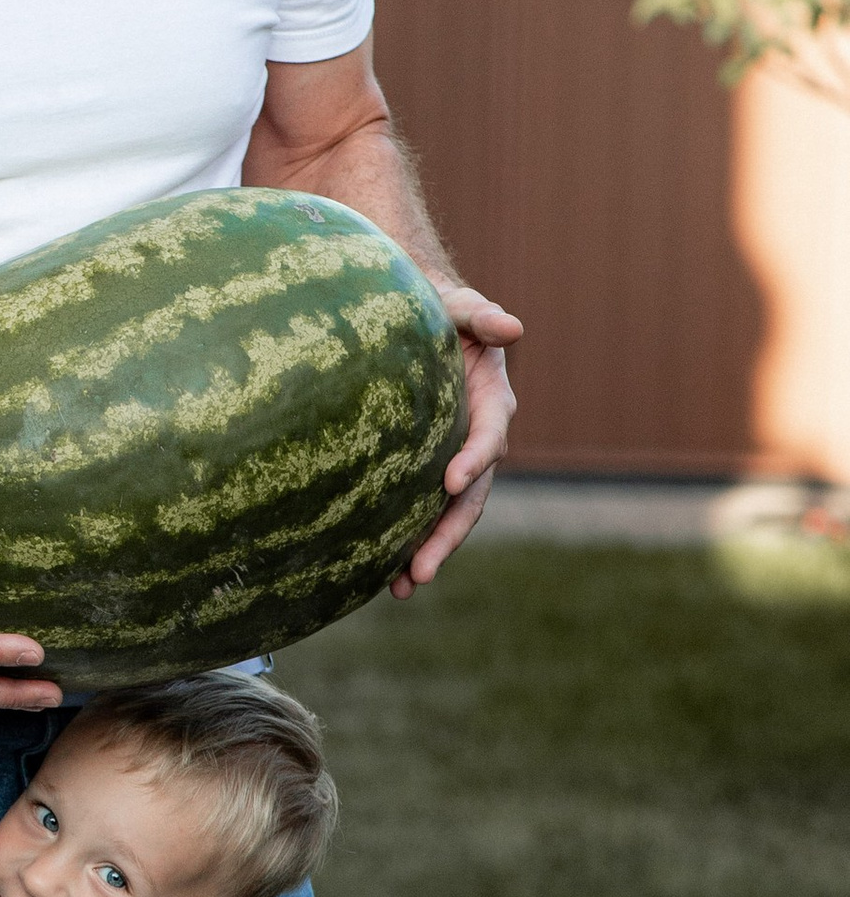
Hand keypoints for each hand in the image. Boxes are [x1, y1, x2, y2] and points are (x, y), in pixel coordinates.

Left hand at [393, 284, 522, 592]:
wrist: (417, 322)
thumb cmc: (439, 312)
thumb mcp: (460, 309)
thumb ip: (481, 316)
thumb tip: (511, 327)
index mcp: (493, 404)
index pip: (489, 437)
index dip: (474, 459)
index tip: (450, 481)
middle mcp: (477, 441)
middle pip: (470, 496)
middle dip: (448, 534)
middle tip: (422, 568)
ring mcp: (453, 461)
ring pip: (448, 515)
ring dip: (429, 552)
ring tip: (403, 587)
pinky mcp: (426, 471)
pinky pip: (421, 511)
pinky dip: (406, 543)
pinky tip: (385, 578)